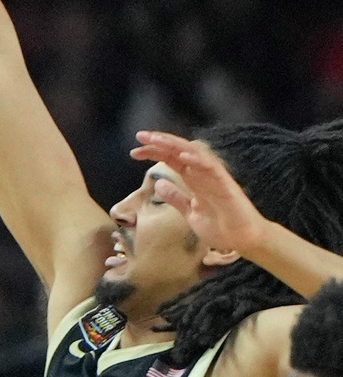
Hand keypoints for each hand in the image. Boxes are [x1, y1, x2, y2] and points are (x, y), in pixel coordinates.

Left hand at [133, 131, 271, 257]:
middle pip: (180, 152)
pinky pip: (212, 169)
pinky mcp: (226, 186)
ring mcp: (215, 178)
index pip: (172, 159)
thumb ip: (176, 198)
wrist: (243, 240)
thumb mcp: (190, 212)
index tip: (134, 151)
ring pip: (194, 154)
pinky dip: (198, 161)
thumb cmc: (221, 226)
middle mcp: (203, 175)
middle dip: (160, 142)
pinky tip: (182, 157)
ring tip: (156, 139)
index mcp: (194, 180)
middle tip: (140, 136)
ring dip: (175, 145)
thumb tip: (158, 184)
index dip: (154, 152)